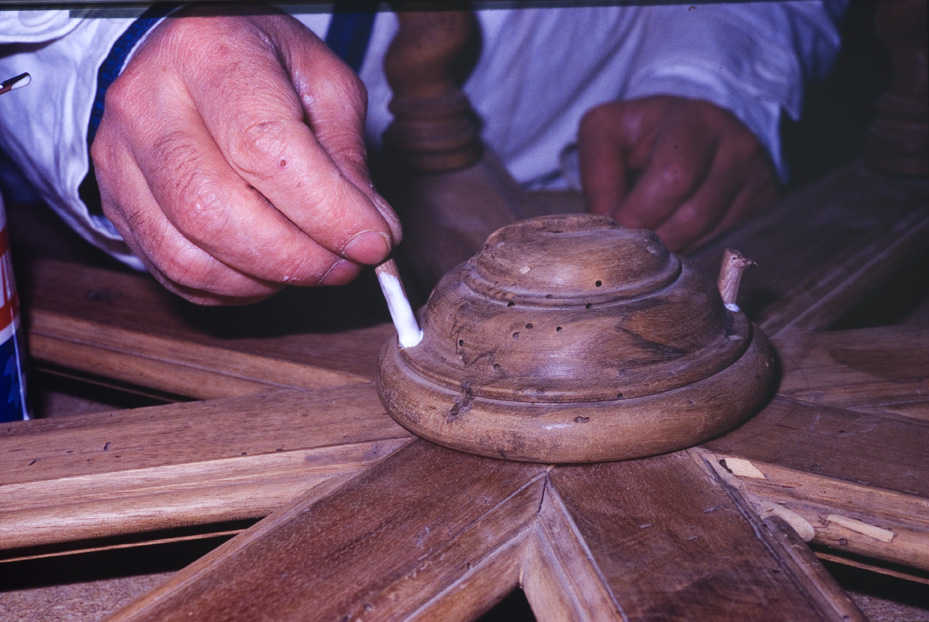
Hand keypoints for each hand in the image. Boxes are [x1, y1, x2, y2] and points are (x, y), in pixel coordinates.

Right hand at [92, 7, 400, 303]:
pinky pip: (173, 273)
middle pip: (217, 212)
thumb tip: (373, 232)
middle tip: (348, 265)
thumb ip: (347, 154)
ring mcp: (119, 159)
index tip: (375, 242)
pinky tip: (268, 271)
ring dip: (267, 281)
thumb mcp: (320, 80)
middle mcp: (147, 104)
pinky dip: (233, 289)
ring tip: (313, 265)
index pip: (266, 150)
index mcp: (208, 53)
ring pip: (190, 256)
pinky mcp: (114, 203)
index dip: (328, 211)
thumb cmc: (257, 63)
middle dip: (298, 258)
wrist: (173, 54)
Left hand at [578, 95, 777, 251]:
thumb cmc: (645, 134)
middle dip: (655, 237)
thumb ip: (598, 175)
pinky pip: (730, 243)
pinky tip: (679, 242)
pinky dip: (698, 251)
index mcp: (692, 122)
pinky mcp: (766, 204)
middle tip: (631, 242)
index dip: (640, 211)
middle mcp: (734, 146)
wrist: (698, 127)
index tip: (616, 225)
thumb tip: (607, 222)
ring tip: (651, 242)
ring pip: (714, 236)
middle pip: (695, 215)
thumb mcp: (607, 133)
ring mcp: (757, 177)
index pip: (673, 177)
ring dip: (675, 249)